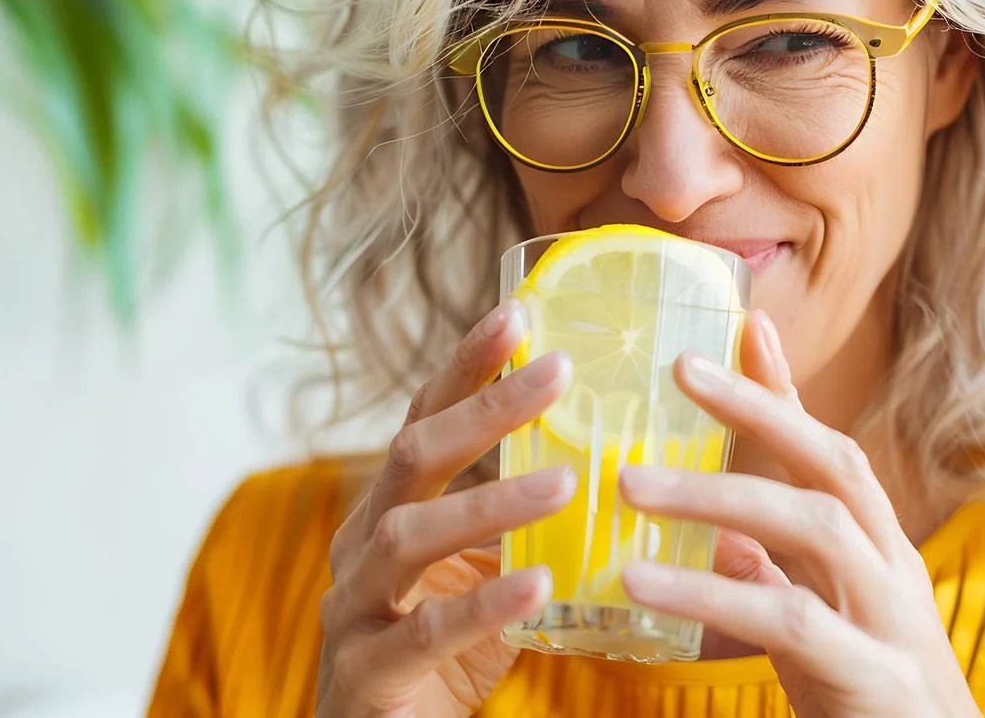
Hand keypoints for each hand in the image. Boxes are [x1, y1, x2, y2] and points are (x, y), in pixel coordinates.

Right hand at [315, 300, 574, 717]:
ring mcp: (353, 608)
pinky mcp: (364, 673)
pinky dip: (479, 605)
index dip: (466, 366)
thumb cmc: (440, 660)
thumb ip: (529, 529)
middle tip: (558, 371)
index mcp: (388, 512)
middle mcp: (360, 547)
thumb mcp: (486, 577)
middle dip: (482, 410)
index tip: (520, 311)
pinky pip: (421, 632)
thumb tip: (631, 474)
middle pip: (411, 457)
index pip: (423, 420)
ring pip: (407, 538)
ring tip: (567, 482)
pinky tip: (537, 584)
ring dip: (488, 504)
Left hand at [617, 310, 978, 717]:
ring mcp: (892, 621)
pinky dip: (711, 595)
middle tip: (681, 366)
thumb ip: (773, 575)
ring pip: (814, 528)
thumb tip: (713, 537)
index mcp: (877, 551)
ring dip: (719, 496)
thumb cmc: (870, 701)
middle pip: (834, 464)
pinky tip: (640, 583)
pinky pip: (789, 622)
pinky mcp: (875, 676)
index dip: (787, 389)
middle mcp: (893, 571)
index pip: (830, 451)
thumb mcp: (818, 624)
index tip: (745, 324)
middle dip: (761, 408)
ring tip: (630, 485)